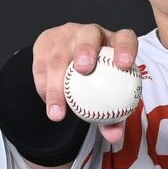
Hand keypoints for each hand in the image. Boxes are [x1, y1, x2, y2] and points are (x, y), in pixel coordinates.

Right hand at [33, 22, 138, 143]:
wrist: (68, 70)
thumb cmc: (96, 83)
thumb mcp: (106, 98)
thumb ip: (112, 117)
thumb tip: (114, 135)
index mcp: (113, 42)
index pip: (125, 38)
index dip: (125, 48)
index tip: (124, 66)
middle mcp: (90, 32)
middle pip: (88, 34)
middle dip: (85, 49)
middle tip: (83, 70)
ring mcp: (66, 35)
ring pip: (59, 54)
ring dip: (56, 83)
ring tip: (59, 110)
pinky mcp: (45, 43)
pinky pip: (41, 65)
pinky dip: (44, 86)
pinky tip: (48, 104)